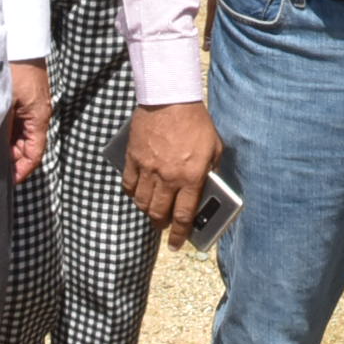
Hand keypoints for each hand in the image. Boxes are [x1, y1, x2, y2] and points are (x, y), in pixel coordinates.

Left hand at [8, 60, 50, 182]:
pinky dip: (6, 132)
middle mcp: (38, 115)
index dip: (21, 171)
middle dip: (11, 160)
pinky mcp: (23, 99)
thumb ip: (0, 128)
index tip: (6, 181)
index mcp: (38, 119)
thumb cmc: (12, 70)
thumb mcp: (4, 102)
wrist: (18, 42)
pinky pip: (16, 123)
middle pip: (26, 147)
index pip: (34, 155)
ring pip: (20, 136)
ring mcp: (31, 107)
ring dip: (6, 145)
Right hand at [123, 98, 222, 247]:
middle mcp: (168, 178)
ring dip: (146, 210)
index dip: (178, 234)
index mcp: (191, 178)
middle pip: (159, 213)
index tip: (176, 244)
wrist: (170, 99)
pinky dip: (132, 192)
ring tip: (151, 209)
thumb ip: (211, 169)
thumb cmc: (196, 121)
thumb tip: (207, 186)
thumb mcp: (215, 146)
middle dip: (161, 224)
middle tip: (163, 225)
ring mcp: (148, 169)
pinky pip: (128, 184)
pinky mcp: (134, 158)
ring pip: (142, 202)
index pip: (183, 216)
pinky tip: (136, 192)